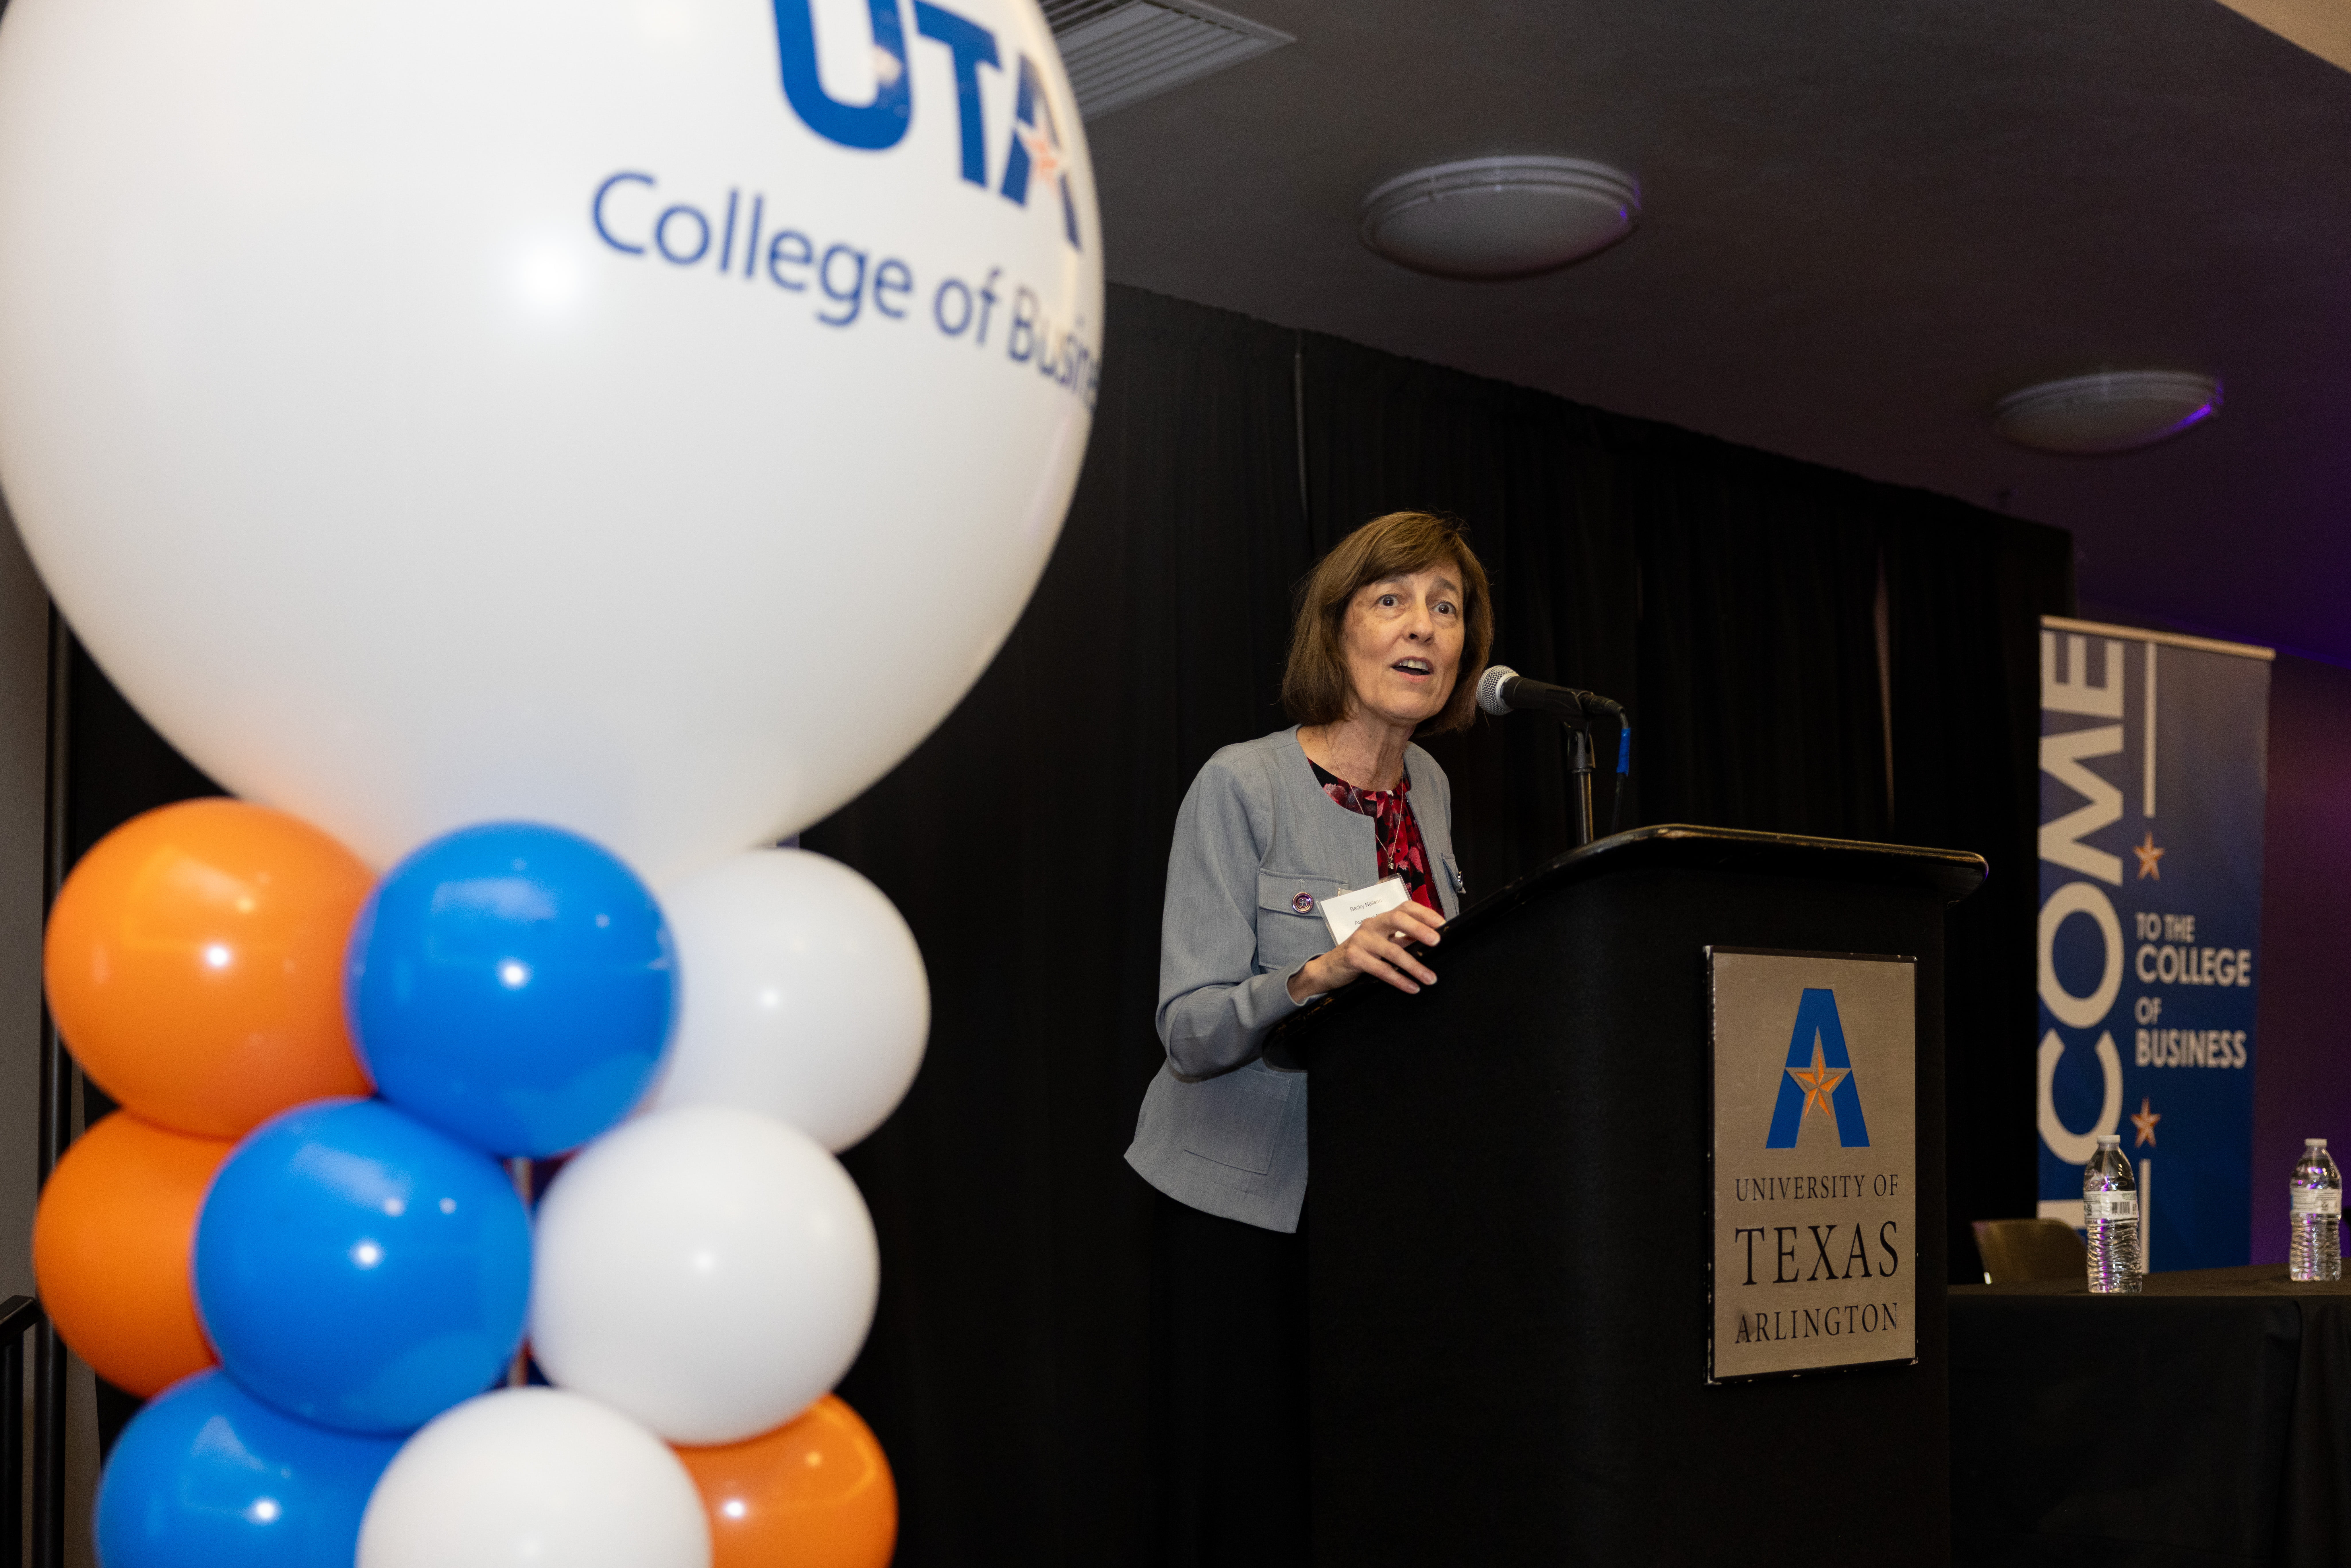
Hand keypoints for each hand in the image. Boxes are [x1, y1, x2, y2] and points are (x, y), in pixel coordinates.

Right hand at [1287, 901, 1445, 1001]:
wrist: (1329, 968)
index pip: (1404, 907)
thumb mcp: (1382, 943)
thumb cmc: (1361, 955)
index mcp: (1381, 919)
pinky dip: (1398, 979)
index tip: (1442, 923)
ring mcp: (1361, 940)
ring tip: (1430, 978)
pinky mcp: (1353, 957)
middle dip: (1419, 929)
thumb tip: (1431, 940)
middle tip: (1437, 941)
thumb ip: (1403, 940)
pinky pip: (1380, 969)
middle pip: (1397, 919)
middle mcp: (1371, 925)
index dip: (1424, 913)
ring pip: (1392, 950)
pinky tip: (1411, 987)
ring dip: (1414, 965)